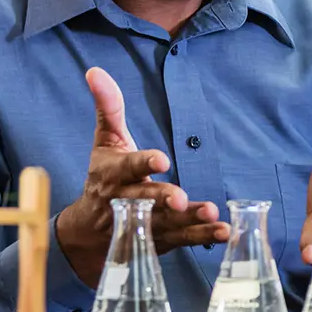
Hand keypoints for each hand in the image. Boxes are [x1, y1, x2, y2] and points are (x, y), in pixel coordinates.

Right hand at [54, 67, 228, 281]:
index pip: (128, 167)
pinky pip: (182, 240)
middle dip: (162, 198)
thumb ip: (108, 107)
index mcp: (112, 174)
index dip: (144, 163)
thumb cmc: (103, 177)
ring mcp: (144, 224)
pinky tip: (223, 232)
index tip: (161, 159)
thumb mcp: (104, 141)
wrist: (88, 232)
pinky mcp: (161, 241)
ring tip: (211, 214)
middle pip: (145, 200)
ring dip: (189, 220)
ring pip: (167, 223)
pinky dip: (203, 238)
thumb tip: (95, 71)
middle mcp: (127, 201)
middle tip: (180, 198)